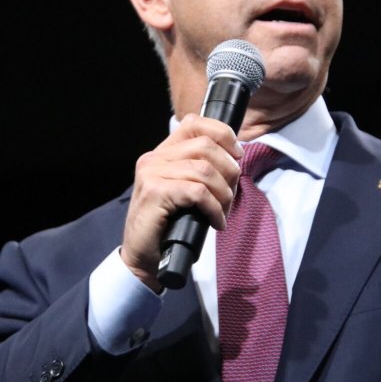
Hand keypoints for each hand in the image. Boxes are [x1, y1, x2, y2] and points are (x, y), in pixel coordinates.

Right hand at [122, 114, 242, 290]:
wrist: (143, 258)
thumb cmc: (169, 226)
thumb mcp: (186, 191)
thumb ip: (201, 170)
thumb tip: (236, 158)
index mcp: (161, 153)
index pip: (194, 123)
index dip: (223, 134)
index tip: (237, 156)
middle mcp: (154, 158)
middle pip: (205, 145)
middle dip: (229, 170)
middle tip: (230, 196)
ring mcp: (151, 173)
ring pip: (204, 170)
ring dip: (223, 194)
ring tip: (223, 212)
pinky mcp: (155, 192)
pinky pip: (198, 192)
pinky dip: (215, 208)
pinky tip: (216, 222)